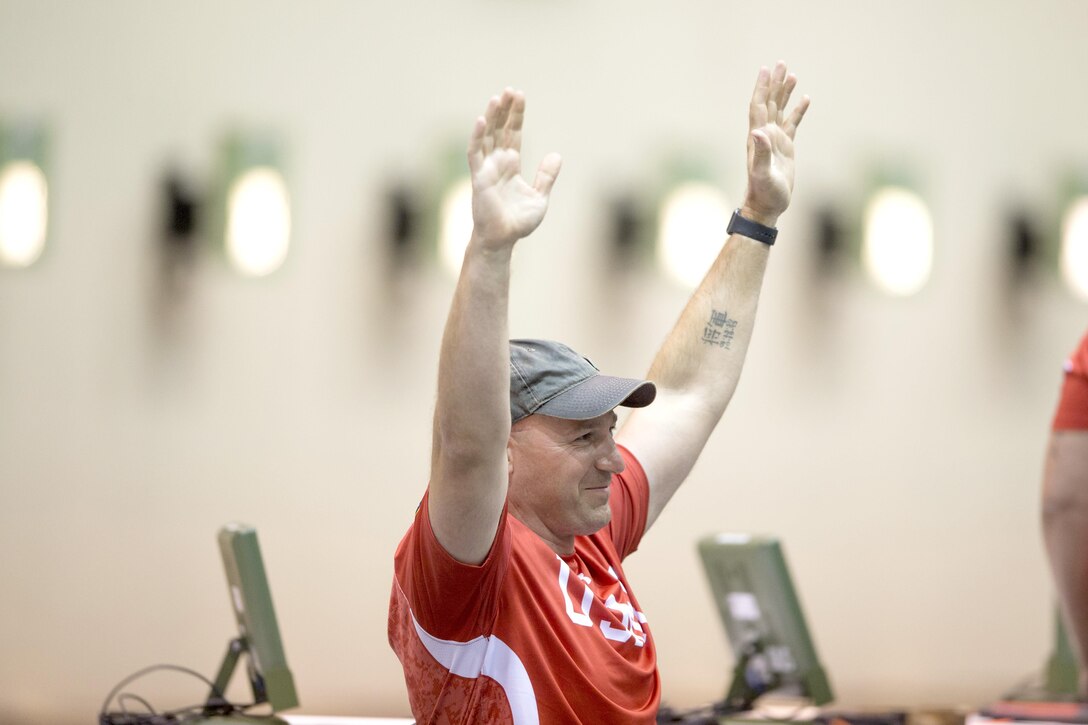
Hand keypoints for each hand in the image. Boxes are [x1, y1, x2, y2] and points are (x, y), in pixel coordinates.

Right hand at [467, 88, 561, 247]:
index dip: (516, 115)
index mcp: (511, 165)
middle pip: (499, 129)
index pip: (513, 134)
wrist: (503, 239)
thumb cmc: (518, 222)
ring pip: (486, 136)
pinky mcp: (478, 177)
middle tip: (510, 90)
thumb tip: (557, 154)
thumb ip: (547, 176)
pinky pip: (475, 153)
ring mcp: (486, 169)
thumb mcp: (540, 197)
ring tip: (497, 98)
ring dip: (491, 117)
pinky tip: (482, 120)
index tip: (520, 96)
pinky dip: (477, 136)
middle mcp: (497, 163)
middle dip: (504, 110)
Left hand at [742, 62, 809, 226]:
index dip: (762, 87)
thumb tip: (758, 131)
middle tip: (781, 63)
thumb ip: (760, 153)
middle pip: (769, 102)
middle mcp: (764, 135)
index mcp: (758, 137)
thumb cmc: (763, 192)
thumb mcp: (762, 173)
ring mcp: (775, 140)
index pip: (759, 106)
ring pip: (780, 110)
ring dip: (785, 92)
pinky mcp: (785, 148)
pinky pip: (792, 124)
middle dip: (774, 83)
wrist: (766, 206)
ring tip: (792, 74)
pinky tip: (805, 99)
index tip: (766, 69)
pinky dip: (797, 111)